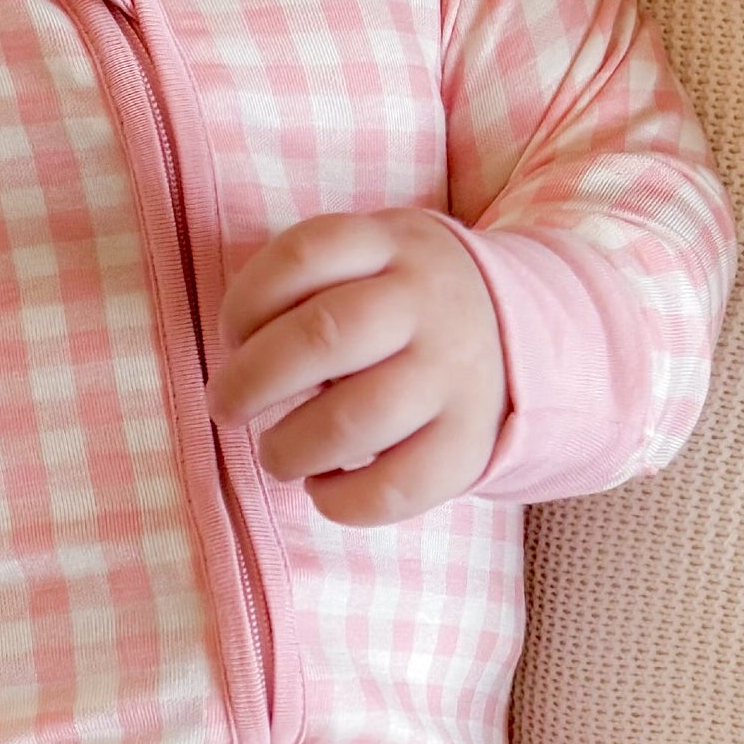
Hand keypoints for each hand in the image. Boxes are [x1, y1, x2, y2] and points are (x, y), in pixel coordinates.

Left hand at [204, 209, 506, 525]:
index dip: (247, 301)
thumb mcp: (373, 257)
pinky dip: (341, 499)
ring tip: (275, 454)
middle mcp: (427, 303)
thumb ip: (311, 286)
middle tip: (225, 407)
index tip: (232, 336)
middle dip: (252, 380)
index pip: (305, 254)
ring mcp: (454, 374)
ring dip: (291, 447)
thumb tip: (239, 364)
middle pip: (324, 336)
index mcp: (392, 243)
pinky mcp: (470, 442)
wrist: (518, 335)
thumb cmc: (406, 304)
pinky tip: (322, 487)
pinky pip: (397, 486)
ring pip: (357, 417)